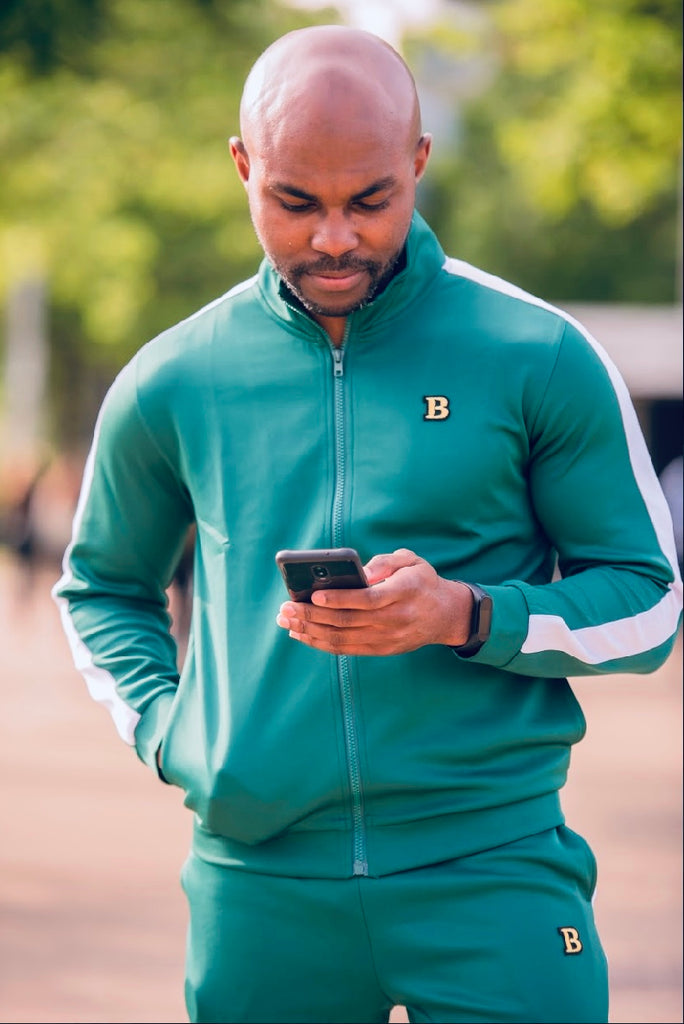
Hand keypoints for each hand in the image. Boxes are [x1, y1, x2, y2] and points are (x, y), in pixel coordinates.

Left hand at [276, 548, 473, 655]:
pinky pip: (347, 649)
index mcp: (404, 592)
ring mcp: (388, 638)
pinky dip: (321, 643)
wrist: (446, 615)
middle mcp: (396, 619)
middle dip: (312, 616)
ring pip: (343, 639)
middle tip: (286, 608)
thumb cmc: (422, 581)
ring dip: (310, 631)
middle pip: (348, 621)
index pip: (368, 599)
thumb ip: (386, 562)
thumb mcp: (412, 561)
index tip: (314, 595)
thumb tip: (361, 572)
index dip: (340, 599)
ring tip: (286, 621)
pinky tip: (302, 634)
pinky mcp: (382, 649)